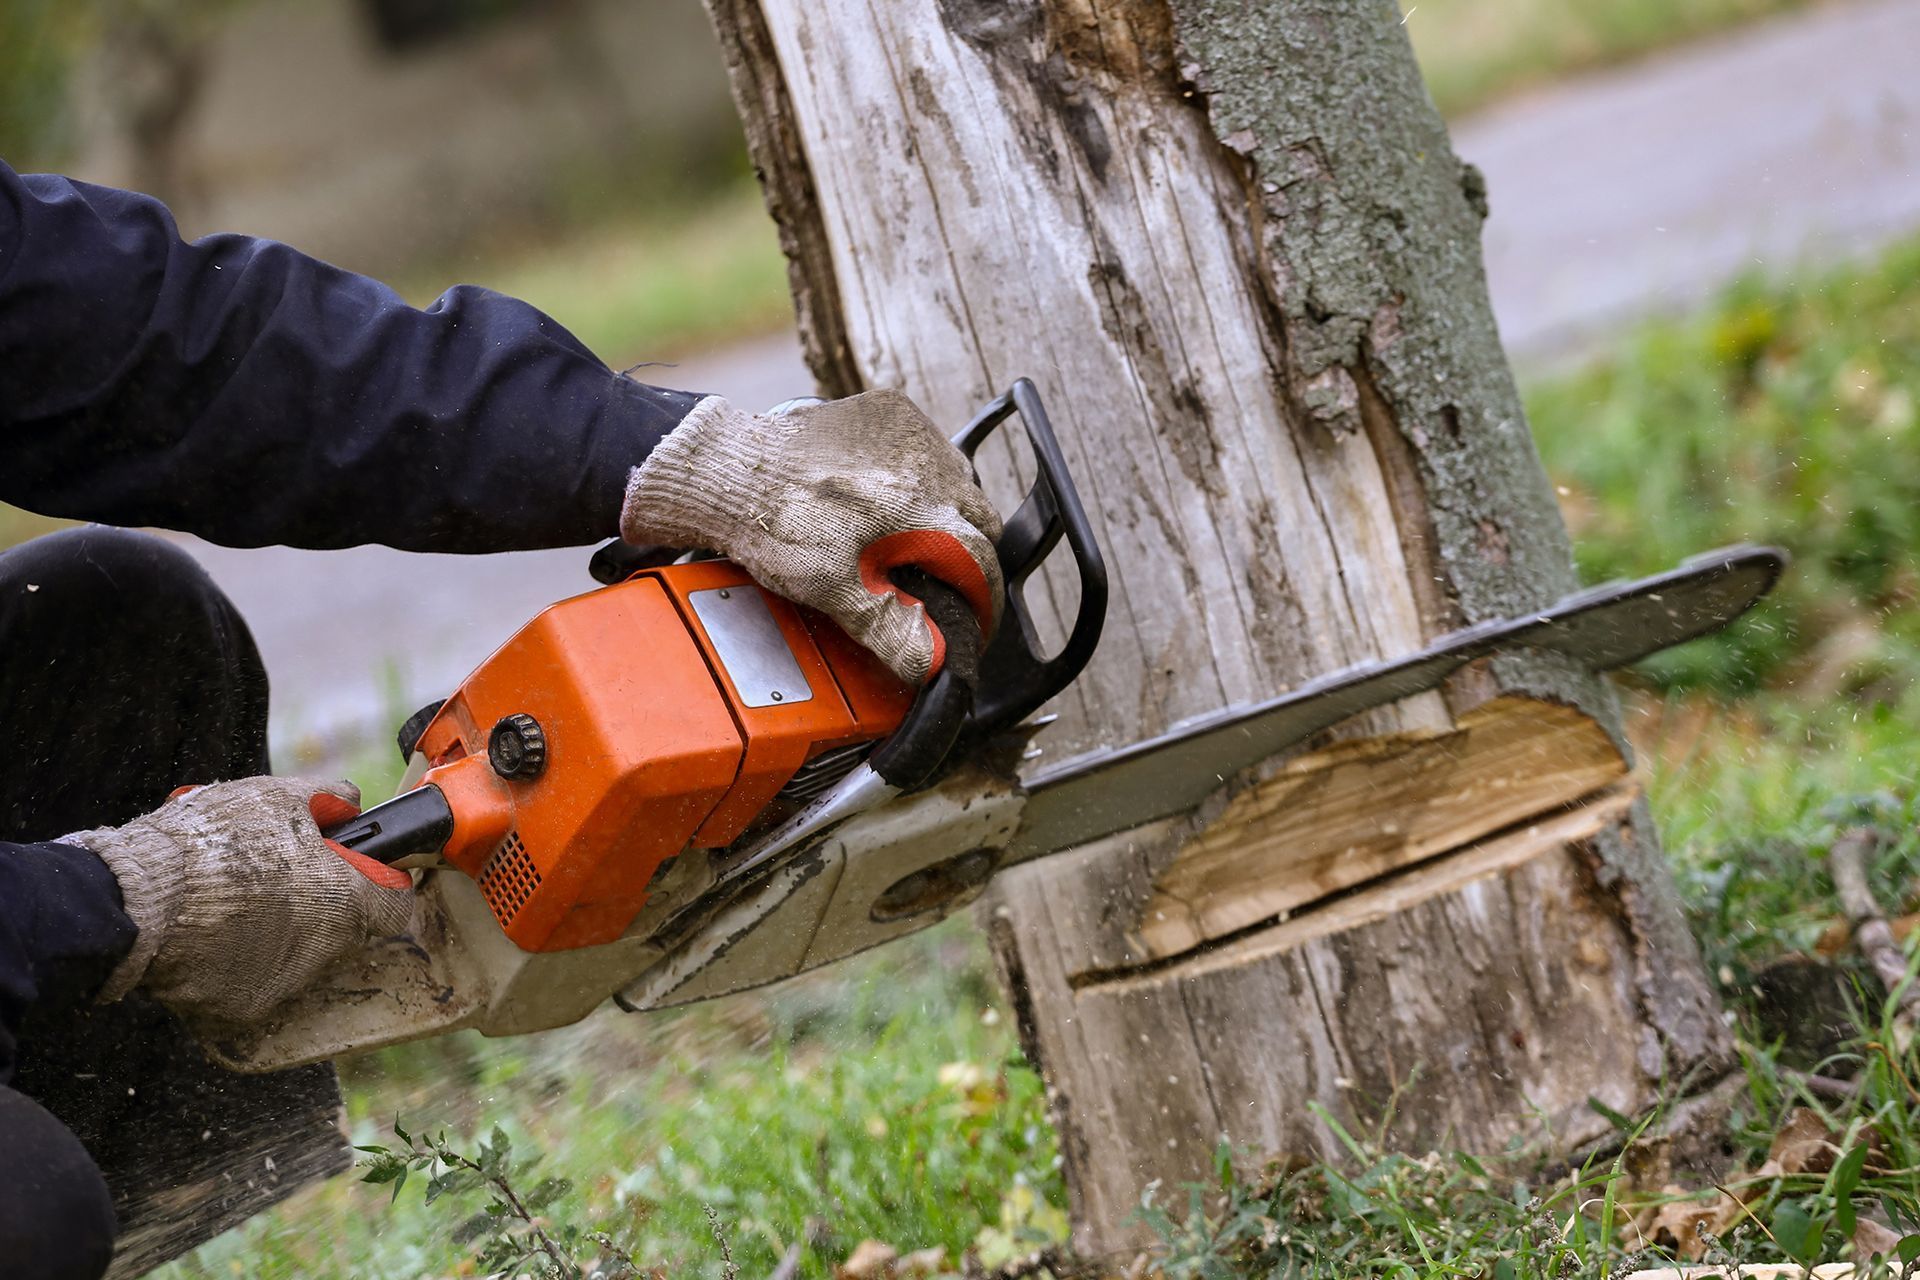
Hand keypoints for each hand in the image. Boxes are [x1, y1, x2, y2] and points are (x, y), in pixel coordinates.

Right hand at [69, 777, 413, 1026]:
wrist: (136, 899)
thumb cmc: (212, 842)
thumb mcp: (277, 795)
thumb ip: (328, 797)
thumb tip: (350, 803)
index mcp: (345, 902)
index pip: (393, 905)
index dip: (378, 883)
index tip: (357, 871)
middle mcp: (324, 952)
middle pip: (341, 928)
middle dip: (317, 902)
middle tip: (275, 877)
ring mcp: (284, 985)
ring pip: (296, 955)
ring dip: (277, 932)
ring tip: (233, 901)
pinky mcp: (242, 1008)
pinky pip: (251, 980)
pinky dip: (237, 960)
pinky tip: (210, 933)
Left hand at [619, 389, 1003, 684]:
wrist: (732, 472)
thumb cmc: (776, 526)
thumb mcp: (836, 592)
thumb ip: (892, 631)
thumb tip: (933, 666)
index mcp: (923, 511)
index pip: (983, 561)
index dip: (983, 598)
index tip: (974, 616)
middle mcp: (930, 466)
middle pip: (980, 520)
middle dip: (968, 555)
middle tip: (942, 582)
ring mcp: (914, 432)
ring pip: (960, 482)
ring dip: (948, 512)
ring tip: (912, 540)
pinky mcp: (892, 409)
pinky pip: (931, 447)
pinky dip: (922, 474)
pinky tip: (890, 497)